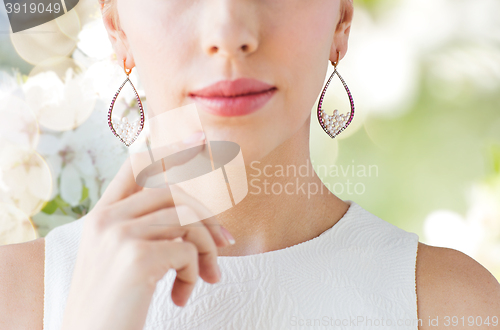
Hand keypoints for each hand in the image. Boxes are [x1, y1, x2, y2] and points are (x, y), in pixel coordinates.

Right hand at [61, 132, 234, 329]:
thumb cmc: (113, 306)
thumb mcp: (124, 261)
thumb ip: (150, 232)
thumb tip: (199, 219)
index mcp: (101, 217)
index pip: (136, 165)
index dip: (169, 149)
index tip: (199, 137)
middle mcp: (107, 219)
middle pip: (175, 193)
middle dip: (207, 218)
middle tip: (227, 243)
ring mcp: (119, 234)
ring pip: (188, 220)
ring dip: (207, 252)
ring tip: (208, 278)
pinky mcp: (136, 256)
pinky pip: (188, 250)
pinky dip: (196, 272)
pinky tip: (183, 296)